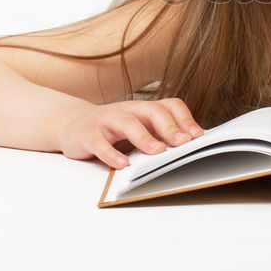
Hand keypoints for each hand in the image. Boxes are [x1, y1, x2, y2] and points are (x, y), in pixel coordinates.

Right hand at [58, 98, 205, 169]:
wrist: (72, 124)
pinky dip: (110, 153)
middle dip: (169, 127)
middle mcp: (128, 110)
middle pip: (152, 111)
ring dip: (144, 137)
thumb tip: (193, 146)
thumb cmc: (114, 130)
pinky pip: (99, 142)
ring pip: (127, 123)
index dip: (185, 119)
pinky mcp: (87, 134)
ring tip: (157, 152)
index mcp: (144, 109)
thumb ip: (160, 135)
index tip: (198, 136)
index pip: (169, 106)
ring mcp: (107, 120)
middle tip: (183, 143)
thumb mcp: (139, 129)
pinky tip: (121, 165)